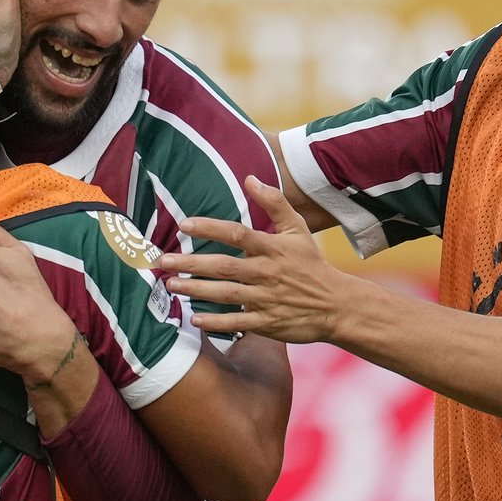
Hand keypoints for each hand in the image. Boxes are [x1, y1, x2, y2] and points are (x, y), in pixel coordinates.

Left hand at [160, 175, 349, 344]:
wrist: (336, 304)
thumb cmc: (311, 263)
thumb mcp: (298, 228)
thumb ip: (274, 203)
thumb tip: (249, 178)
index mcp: (273, 248)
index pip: (237, 234)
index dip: (210, 228)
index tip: (184, 224)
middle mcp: (267, 273)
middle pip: (224, 266)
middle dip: (192, 263)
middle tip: (165, 259)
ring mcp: (266, 299)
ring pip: (226, 294)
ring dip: (197, 290)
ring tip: (171, 284)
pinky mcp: (267, 322)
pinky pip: (237, 322)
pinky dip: (216, 321)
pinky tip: (195, 318)